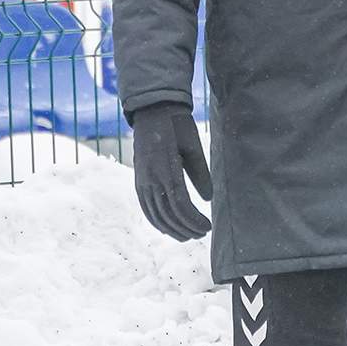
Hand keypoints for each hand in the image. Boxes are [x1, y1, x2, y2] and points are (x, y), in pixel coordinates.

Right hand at [130, 102, 212, 240]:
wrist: (152, 110)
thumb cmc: (177, 126)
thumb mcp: (193, 146)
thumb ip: (201, 174)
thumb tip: (208, 200)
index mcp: (165, 168)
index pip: (180, 204)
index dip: (193, 220)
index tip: (208, 227)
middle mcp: (150, 178)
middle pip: (168, 214)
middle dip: (186, 228)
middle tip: (202, 233)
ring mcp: (142, 180)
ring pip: (155, 214)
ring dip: (172, 228)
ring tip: (188, 235)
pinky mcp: (139, 180)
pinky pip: (146, 207)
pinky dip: (158, 221)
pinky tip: (169, 227)